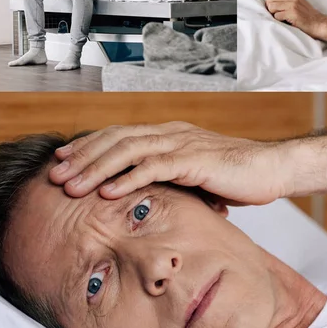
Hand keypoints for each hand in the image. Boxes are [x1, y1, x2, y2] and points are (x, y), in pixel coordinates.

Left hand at [49, 122, 292, 204]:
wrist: (271, 169)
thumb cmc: (234, 174)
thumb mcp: (194, 174)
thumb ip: (169, 177)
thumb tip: (143, 194)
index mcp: (169, 134)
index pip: (120, 135)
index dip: (90, 146)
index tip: (64, 161)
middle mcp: (171, 133)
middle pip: (117, 139)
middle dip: (84, 157)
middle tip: (55, 174)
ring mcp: (183, 144)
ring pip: (130, 151)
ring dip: (98, 169)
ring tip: (72, 186)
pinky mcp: (195, 161)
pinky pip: (155, 168)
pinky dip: (129, 179)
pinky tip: (108, 193)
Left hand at [266, 0, 325, 38]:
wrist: (319, 24)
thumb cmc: (306, 16)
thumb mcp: (297, 2)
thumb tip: (269, 2)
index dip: (270, 1)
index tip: (274, 8)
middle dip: (270, 8)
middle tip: (276, 14)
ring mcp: (293, 4)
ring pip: (271, 7)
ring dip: (274, 14)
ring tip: (281, 18)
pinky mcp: (293, 13)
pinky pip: (277, 16)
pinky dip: (279, 20)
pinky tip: (286, 21)